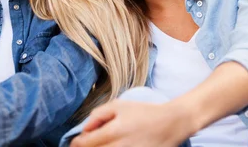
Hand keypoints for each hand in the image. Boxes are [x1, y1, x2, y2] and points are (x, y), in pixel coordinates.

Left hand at [69, 100, 188, 146]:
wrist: (171, 123)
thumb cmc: (143, 112)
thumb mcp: (119, 105)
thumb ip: (98, 115)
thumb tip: (84, 129)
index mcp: (115, 130)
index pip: (86, 143)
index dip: (77, 144)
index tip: (75, 143)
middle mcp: (121, 146)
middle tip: (87, 144)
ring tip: (101, 144)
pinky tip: (112, 146)